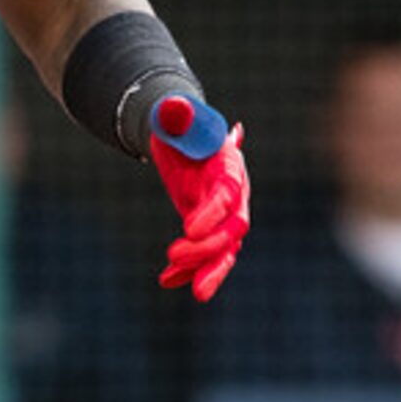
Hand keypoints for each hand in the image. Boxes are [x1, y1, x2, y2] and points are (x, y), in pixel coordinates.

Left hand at [149, 94, 249, 301]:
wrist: (178, 134)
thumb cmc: (177, 121)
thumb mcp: (173, 115)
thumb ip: (177, 114)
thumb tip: (175, 108)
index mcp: (228, 165)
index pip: (226, 193)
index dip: (212, 213)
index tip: (189, 229)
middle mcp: (232, 192)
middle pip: (233, 227)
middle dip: (210, 247)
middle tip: (175, 253)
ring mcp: (220, 213)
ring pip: (225, 248)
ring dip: (210, 270)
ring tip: (198, 294)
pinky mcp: (205, 225)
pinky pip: (203, 255)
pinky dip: (186, 270)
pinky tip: (167, 281)